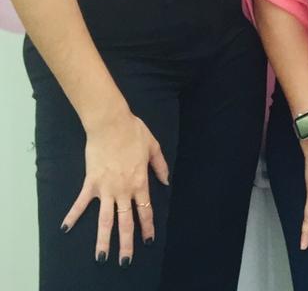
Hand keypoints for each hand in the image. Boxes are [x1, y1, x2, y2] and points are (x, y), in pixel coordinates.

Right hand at [62, 109, 168, 266]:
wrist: (111, 123)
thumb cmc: (133, 131)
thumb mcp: (153, 146)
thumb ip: (160, 166)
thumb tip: (166, 181)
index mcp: (140, 183)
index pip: (145, 211)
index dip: (147, 227)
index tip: (149, 241)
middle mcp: (123, 190)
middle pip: (125, 222)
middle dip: (126, 244)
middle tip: (125, 261)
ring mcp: (106, 189)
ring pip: (105, 220)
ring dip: (103, 240)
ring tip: (102, 257)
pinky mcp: (91, 183)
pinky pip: (81, 203)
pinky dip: (73, 216)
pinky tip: (65, 229)